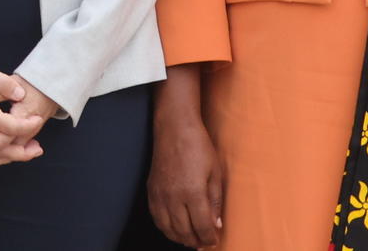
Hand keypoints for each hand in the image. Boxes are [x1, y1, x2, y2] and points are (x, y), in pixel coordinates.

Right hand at [148, 93, 226, 247]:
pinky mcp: (151, 189)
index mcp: (192, 193)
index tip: (215, 241)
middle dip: (196, 241)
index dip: (209, 238)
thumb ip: (215, 202)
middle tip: (205, 243)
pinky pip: (156, 217)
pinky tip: (174, 228)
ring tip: (190, 239)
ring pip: (167, 227)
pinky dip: (165, 227)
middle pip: (183, 231)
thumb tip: (216, 225)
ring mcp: (159, 194)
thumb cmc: (199, 147)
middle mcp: (173, 196)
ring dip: (179, 237)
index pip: (201, 227)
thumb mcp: (215, 173)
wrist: (174, 127)